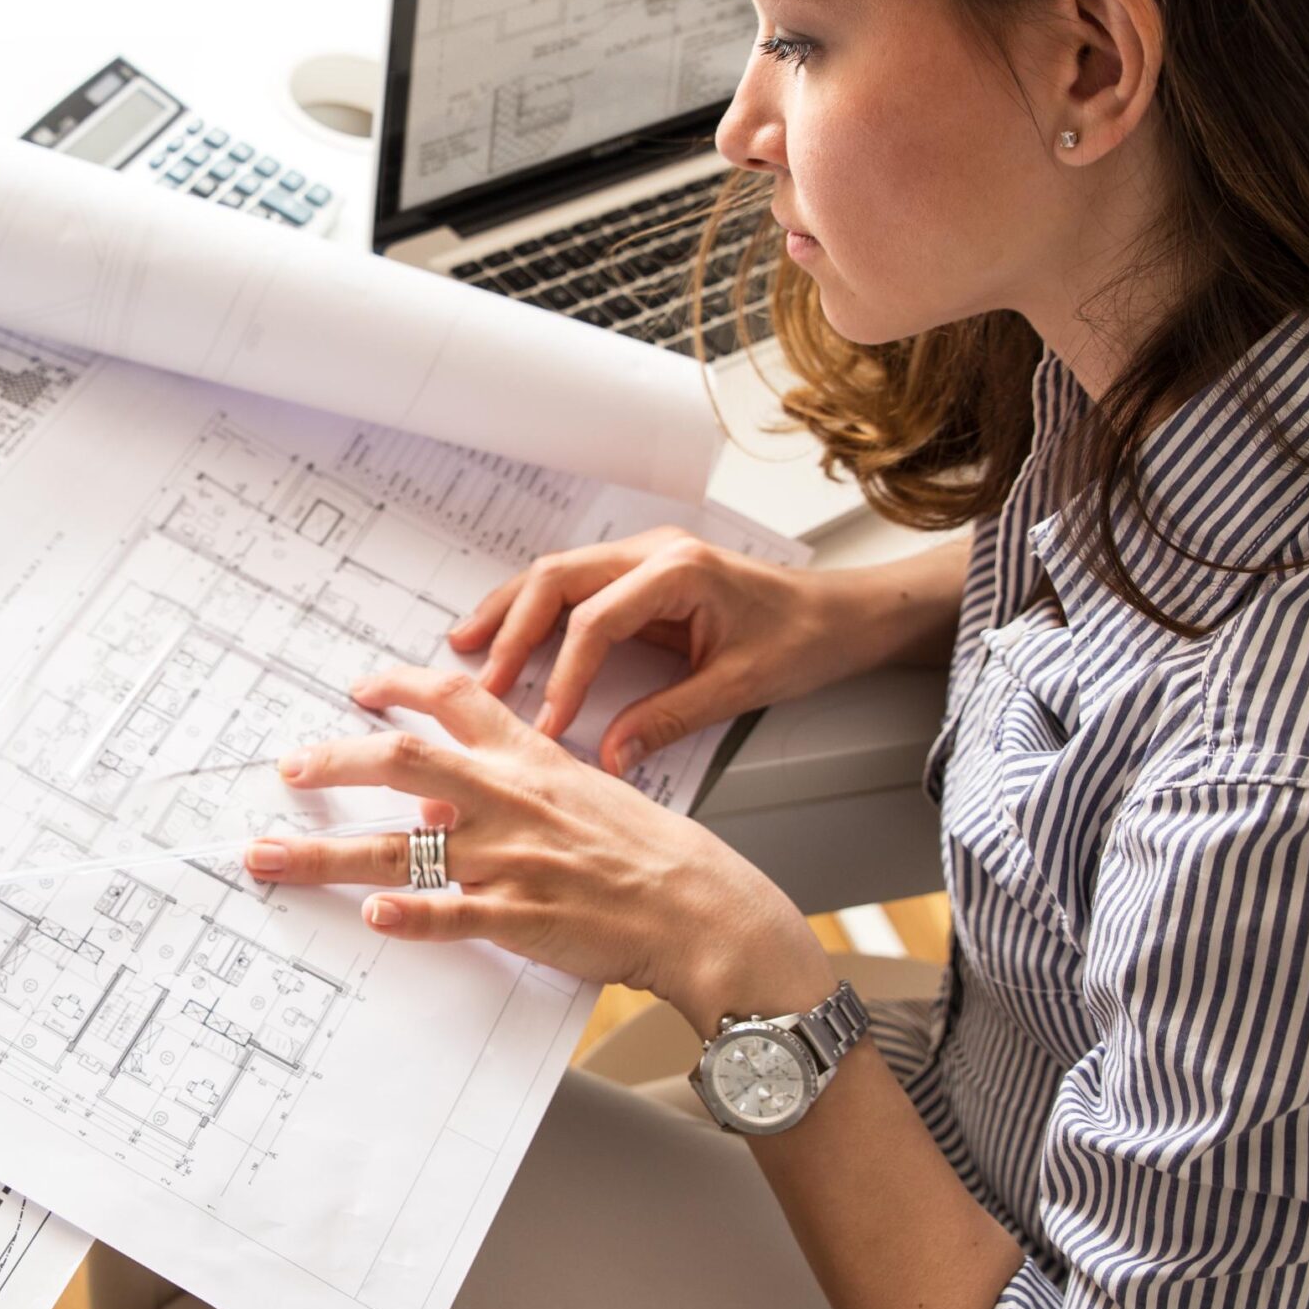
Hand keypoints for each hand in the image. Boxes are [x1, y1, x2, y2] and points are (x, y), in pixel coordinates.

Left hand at [246, 667, 834, 1028]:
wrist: (704, 908)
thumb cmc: (653, 855)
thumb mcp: (588, 791)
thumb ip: (521, 783)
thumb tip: (450, 793)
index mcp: (531, 762)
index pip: (456, 702)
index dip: (399, 686)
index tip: (357, 686)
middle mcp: (511, 802)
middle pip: (402, 764)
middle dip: (333, 763)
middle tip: (287, 769)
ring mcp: (510, 862)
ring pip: (401, 850)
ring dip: (324, 855)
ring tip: (267, 858)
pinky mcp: (520, 919)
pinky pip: (452, 915)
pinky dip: (409, 917)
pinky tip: (372, 917)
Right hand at [451, 527, 877, 774]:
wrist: (843, 613)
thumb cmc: (804, 640)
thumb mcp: (740, 687)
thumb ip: (669, 719)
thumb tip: (610, 756)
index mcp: (679, 571)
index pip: (596, 621)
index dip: (564, 675)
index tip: (547, 723)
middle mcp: (653, 553)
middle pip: (557, 579)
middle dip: (512, 629)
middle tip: (481, 680)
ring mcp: (643, 558)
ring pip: (556, 575)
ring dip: (511, 612)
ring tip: (466, 647)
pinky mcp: (641, 575)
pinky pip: (574, 588)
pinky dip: (535, 613)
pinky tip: (508, 638)